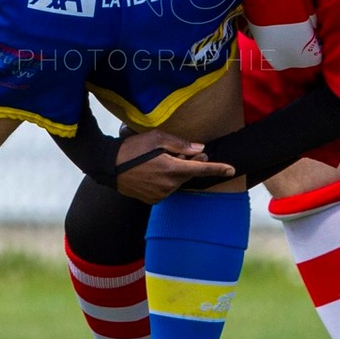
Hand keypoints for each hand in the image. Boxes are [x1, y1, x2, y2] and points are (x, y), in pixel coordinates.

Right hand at [112, 129, 237, 203]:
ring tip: (154, 161)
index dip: (218, 168)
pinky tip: (150, 171)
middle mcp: (169, 185)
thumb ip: (180, 144)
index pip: (201, 168)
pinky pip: (166, 189)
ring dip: (173, 171)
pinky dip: (164, 180)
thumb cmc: (131, 148)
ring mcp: (160, 195)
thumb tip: (200, 148)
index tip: (232, 169)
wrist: (107, 166)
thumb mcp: (156, 138)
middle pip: (187, 173)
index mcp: (172, 169)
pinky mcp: (152, 200)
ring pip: (177, 181)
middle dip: (186, 162)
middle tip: (171, 151)